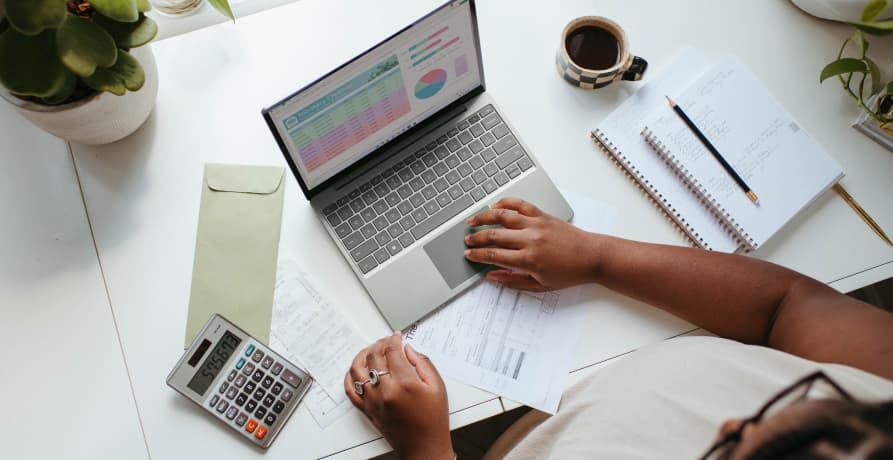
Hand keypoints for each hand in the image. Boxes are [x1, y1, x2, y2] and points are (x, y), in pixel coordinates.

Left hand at [344, 333, 452, 459]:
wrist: (424, 447)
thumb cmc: (433, 419)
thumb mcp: (437, 386)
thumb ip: (422, 363)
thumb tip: (408, 349)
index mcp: (405, 384)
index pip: (392, 352)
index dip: (394, 340)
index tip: (397, 336)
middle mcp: (385, 391)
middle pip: (374, 357)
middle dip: (380, 344)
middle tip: (387, 341)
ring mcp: (373, 401)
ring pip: (357, 370)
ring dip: (363, 355)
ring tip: (371, 350)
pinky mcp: (367, 410)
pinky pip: (350, 390)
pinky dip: (350, 377)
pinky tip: (357, 370)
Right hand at [464, 197, 599, 290]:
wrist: (592, 257)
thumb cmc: (569, 273)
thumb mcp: (540, 285)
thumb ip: (513, 281)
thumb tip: (492, 276)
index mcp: (528, 259)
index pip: (494, 255)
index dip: (477, 255)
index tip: (469, 255)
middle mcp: (530, 239)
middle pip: (494, 235)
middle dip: (476, 238)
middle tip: (467, 241)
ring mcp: (536, 224)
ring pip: (502, 216)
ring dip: (484, 217)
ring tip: (472, 220)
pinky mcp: (543, 215)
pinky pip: (520, 205)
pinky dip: (506, 203)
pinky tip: (495, 206)